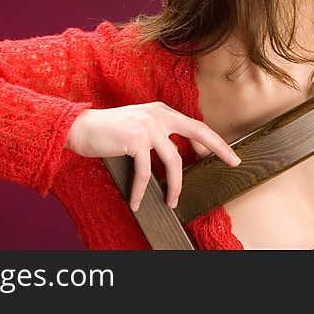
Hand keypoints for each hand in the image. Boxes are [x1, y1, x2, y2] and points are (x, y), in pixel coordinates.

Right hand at [66, 102, 240, 210]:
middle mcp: (159, 115)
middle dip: (219, 148)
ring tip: (171, 202)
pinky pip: (145, 172)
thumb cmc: (109, 131)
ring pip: (173, 162)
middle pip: (198, 132)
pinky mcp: (135, 140)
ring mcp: (148, 126)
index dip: (213, 140)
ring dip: (174, 187)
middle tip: (233, 162)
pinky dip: (141, 190)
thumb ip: (160, 135)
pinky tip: (137, 200)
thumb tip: (182, 156)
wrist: (80, 128)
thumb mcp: (139, 126)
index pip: (196, 125)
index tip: (226, 154)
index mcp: (162, 111)